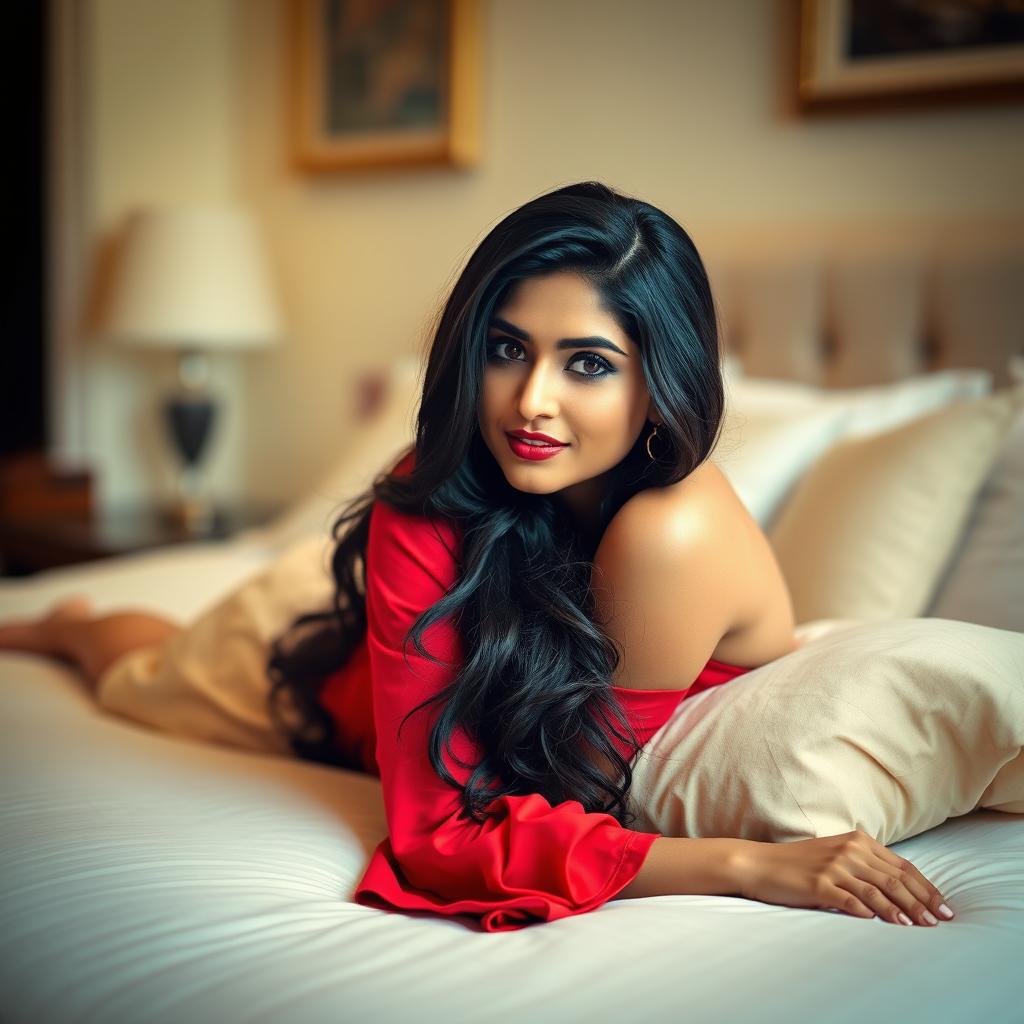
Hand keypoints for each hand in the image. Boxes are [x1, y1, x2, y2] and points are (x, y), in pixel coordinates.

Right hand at [735, 829, 954, 925]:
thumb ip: (865, 865)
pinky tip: (884, 924)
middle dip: (922, 902)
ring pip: (878, 890)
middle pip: (895, 879)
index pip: (902, 866)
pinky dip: (871, 913)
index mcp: (857, 841)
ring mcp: (833, 867)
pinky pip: (851, 900)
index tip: (944, 907)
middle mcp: (849, 851)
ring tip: (920, 927)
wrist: (760, 864)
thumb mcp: (836, 856)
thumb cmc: (800, 864)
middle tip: (940, 922)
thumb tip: (901, 889)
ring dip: (903, 910)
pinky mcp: (819, 884)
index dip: (926, 888)